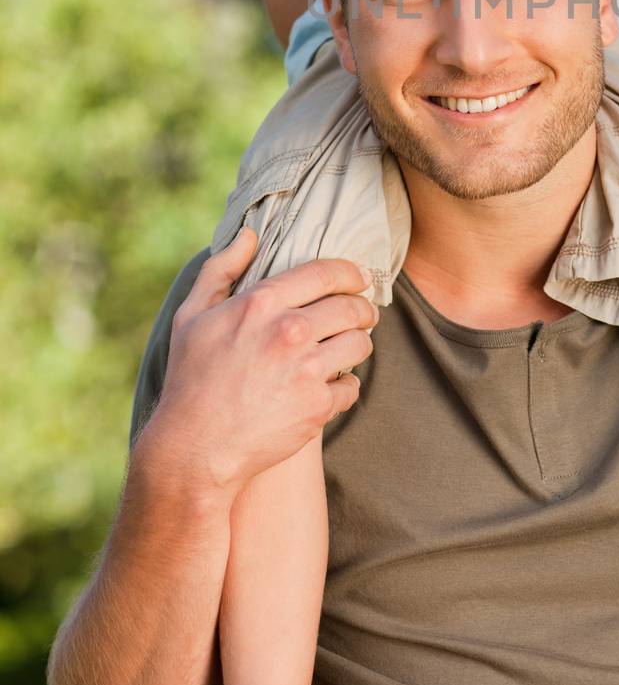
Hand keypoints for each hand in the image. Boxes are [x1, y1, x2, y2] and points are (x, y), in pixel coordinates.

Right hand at [142, 229, 376, 497]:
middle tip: (362, 315)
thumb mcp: (192, 316)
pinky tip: (329, 387)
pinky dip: (344, 387)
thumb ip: (221, 269)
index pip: (326, 272)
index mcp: (261, 303)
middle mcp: (290, 331)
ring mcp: (306, 370)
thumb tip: (248, 235)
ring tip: (348, 348)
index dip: (351, 272)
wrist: (193, 449)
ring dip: (358, 345)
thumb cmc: (189, 379)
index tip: (359, 278)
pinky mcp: (317, 407)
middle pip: (353, 307)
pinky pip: (352, 387)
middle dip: (363, 309)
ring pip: (360, 345)